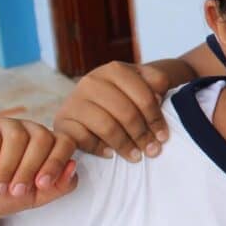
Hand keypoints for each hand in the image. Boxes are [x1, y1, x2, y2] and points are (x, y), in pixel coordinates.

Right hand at [0, 117, 77, 221]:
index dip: (56, 162)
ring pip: (17, 136)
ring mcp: (4, 124)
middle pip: (42, 137)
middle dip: (30, 168)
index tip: (41, 185)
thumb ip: (58, 186)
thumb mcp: (34, 198)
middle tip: (16, 191)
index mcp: (47, 144)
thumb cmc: (2, 197)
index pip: (64, 142)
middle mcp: (29, 130)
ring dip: (8, 167)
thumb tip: (73, 166)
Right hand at [53, 61, 169, 161]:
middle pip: (125, 113)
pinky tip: (110, 154)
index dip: (156, 119)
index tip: (164, 136)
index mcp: (115, 69)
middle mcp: (91, 81)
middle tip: (153, 150)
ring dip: (124, 145)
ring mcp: (74, 100)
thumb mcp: (143, 82)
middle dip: (142, 135)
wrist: (91, 100)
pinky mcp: (62, 120)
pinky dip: (98, 148)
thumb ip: (156, 82)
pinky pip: (82, 138)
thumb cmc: (124, 94)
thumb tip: (157, 98)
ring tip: (136, 156)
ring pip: (106, 126)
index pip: (143, 96)